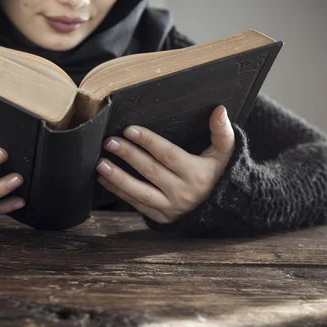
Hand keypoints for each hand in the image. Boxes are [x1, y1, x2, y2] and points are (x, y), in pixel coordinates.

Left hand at [96, 105, 234, 223]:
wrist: (222, 208)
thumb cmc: (218, 173)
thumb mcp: (225, 153)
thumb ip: (222, 131)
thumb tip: (220, 109)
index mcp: (197, 174)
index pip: (168, 155)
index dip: (148, 142)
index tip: (130, 130)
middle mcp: (183, 193)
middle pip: (150, 171)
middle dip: (128, 155)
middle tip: (109, 142)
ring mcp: (171, 208)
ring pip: (139, 192)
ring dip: (117, 178)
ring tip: (100, 163)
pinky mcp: (161, 217)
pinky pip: (136, 204)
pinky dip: (118, 192)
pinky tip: (104, 179)